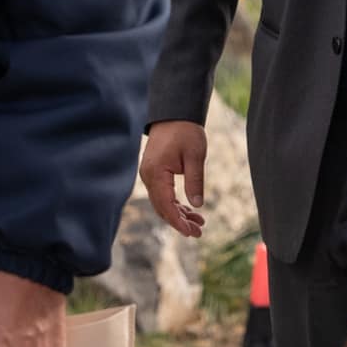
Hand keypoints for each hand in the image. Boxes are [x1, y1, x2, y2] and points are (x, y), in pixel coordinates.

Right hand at [137, 120, 207, 237]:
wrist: (174, 114)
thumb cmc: (185, 132)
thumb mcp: (195, 156)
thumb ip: (195, 181)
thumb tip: (197, 205)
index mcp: (156, 173)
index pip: (165, 205)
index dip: (178, 221)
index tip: (192, 232)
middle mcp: (148, 176)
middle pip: (162, 207)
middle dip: (179, 222)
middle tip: (198, 232)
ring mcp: (149, 175)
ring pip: (162, 202)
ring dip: (178, 214)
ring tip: (198, 223)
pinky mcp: (154, 172)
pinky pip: (162, 194)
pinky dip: (174, 203)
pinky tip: (188, 210)